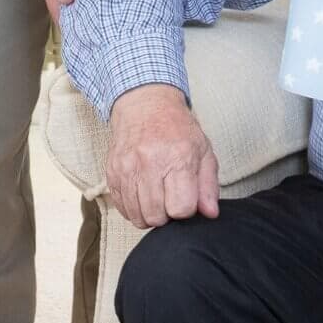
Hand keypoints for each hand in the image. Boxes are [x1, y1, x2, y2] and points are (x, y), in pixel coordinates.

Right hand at [107, 84, 219, 228]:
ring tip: (157, 197)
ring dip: (149, 214)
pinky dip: (133, 208)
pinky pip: (122, 208)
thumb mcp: (203, 151)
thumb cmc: (177, 129)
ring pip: (137, 216)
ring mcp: (127, 168)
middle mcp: (150, 163)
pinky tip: (142, 194)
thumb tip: (210, 213)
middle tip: (170, 198)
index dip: (186, 209)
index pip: (181, 208)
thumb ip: (208, 185)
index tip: (186, 198)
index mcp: (178, 158)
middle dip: (167, 214)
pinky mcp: (112, 173)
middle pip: (157, 216)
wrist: (145, 105)